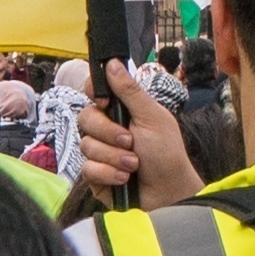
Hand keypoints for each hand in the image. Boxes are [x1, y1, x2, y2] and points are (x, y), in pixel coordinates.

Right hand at [85, 67, 199, 209]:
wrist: (168, 193)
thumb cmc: (166, 154)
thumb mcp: (152, 117)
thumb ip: (130, 91)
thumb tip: (112, 62)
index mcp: (121, 110)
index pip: (94, 90)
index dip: (93, 92)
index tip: (104, 101)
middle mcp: (107, 128)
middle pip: (86, 117)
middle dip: (109, 132)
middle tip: (130, 141)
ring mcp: (100, 152)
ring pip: (86, 145)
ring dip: (113, 156)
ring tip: (134, 164)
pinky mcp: (95, 174)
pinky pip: (88, 168)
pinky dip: (108, 173)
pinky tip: (124, 178)